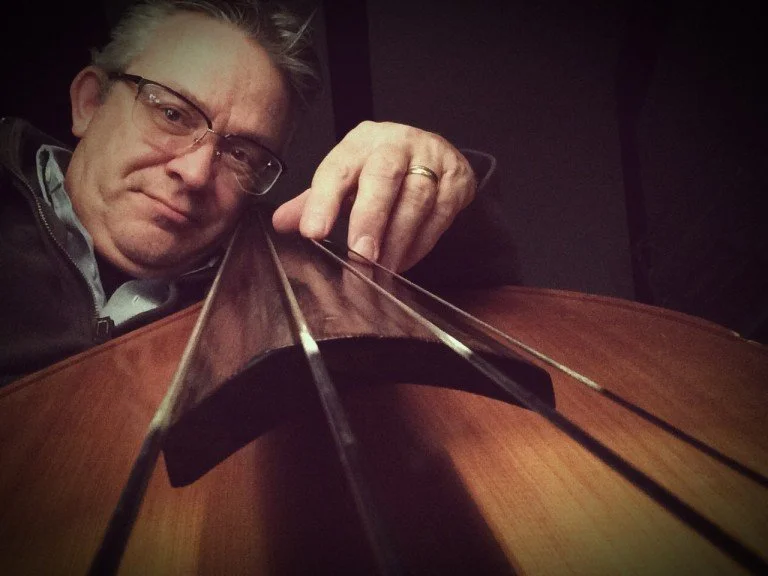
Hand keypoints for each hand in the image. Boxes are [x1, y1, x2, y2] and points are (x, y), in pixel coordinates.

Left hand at [271, 121, 476, 271]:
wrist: (436, 154)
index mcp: (360, 142)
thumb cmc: (382, 170)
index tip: (313, 232)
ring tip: (381, 268)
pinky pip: (440, 215)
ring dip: (397, 239)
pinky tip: (404, 261)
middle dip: (370, 218)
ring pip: (416, 198)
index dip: (324, 200)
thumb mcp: (347, 179)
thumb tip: (281, 222)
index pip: (338, 168)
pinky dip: (420, 243)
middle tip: (360, 256)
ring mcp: (432, 159)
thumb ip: (315, 201)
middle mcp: (396, 144)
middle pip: (383, 176)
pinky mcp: (457, 181)